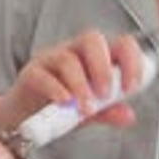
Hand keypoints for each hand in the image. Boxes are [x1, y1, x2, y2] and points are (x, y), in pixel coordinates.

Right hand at [0, 30, 144, 132]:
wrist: (27, 118)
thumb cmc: (62, 106)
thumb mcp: (92, 111)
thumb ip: (110, 112)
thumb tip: (128, 115)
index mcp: (97, 58)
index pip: (119, 44)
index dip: (131, 60)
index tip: (131, 86)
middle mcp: (75, 52)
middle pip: (92, 40)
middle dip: (102, 67)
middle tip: (106, 94)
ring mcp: (52, 59)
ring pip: (67, 59)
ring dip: (80, 85)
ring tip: (86, 109)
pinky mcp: (32, 73)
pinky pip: (43, 75)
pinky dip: (56, 90)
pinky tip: (64, 103)